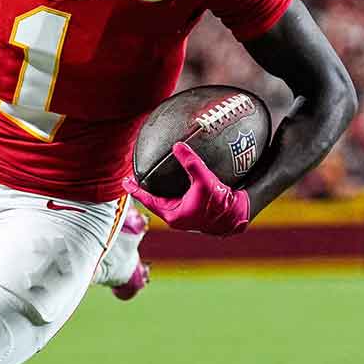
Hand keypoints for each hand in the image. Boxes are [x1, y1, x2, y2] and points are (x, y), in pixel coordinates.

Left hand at [122, 142, 250, 236]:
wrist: (239, 215)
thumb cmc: (221, 203)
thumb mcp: (204, 180)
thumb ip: (191, 163)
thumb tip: (177, 146)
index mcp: (173, 215)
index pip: (148, 201)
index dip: (136, 190)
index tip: (125, 181)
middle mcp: (177, 217)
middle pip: (155, 202)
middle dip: (145, 190)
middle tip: (135, 179)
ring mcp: (186, 215)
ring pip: (166, 201)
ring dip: (159, 191)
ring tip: (152, 179)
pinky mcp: (194, 211)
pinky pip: (178, 199)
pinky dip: (173, 190)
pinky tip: (176, 180)